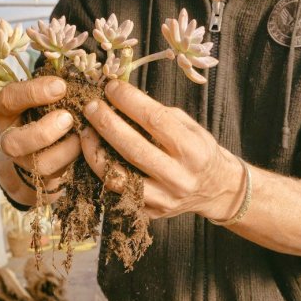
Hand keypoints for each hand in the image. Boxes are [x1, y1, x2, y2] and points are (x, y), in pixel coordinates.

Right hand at [0, 76, 79, 199]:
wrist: (38, 152)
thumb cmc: (44, 113)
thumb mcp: (41, 97)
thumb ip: (54, 89)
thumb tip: (84, 75)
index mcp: (6, 112)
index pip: (9, 99)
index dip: (33, 92)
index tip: (61, 86)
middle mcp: (8, 139)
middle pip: (14, 144)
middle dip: (43, 132)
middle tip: (68, 118)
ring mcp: (22, 164)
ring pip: (39, 165)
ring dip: (65, 150)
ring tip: (81, 136)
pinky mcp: (40, 181)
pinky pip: (57, 177)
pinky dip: (75, 162)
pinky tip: (87, 148)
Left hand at [80, 80, 241, 219]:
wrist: (215, 189)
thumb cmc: (198, 150)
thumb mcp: (190, 127)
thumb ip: (159, 116)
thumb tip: (121, 99)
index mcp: (193, 150)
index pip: (155, 120)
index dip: (129, 101)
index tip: (112, 87)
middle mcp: (179, 177)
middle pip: (133, 149)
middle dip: (107, 124)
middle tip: (91, 106)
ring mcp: (163, 199)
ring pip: (119, 176)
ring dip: (95, 151)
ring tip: (85, 131)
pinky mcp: (150, 212)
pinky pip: (118, 192)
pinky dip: (102, 171)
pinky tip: (94, 154)